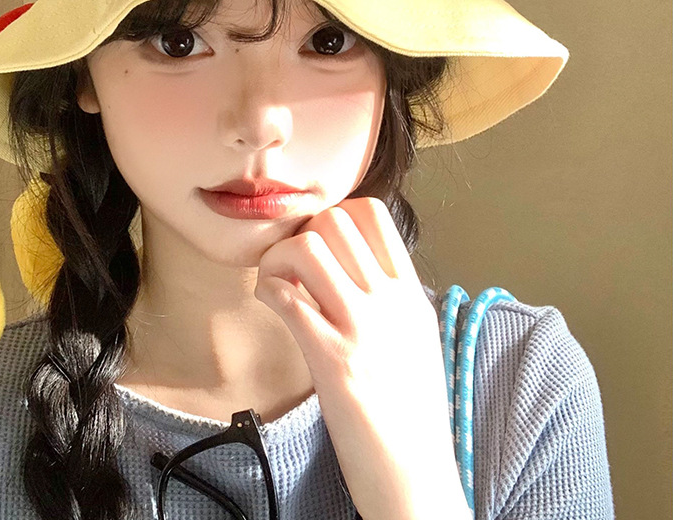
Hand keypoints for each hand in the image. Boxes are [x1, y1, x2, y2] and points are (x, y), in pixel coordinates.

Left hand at [254, 197, 468, 519]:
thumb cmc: (414, 410)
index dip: (334, 215)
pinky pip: (288, 299)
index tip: (319, 243)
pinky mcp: (332, 360)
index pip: (373, 213)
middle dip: (302, 233)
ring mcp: (362, 328)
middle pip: (334, 221)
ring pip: (308, 249)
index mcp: (411, 293)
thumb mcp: (418, 337)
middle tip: (291, 265)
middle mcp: (389, 301)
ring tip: (277, 283)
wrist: (417, 474)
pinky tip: (270, 304)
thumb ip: (392, 297)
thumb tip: (357, 268)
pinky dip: (268, 291)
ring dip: (279, 259)